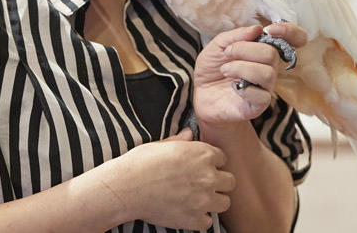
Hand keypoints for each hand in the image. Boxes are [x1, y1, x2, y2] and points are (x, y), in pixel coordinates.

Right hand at [102, 128, 234, 229]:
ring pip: (225, 202)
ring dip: (214, 201)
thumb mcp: (162, 145)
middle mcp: (208, 176)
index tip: (202, 168)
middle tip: (203, 185)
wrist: (126, 188)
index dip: (212, 163)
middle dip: (219, 182)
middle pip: (230, 181)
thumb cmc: (141, 163)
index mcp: (203, 154)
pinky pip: (208, 221)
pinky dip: (199, 219)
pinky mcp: (195, 219)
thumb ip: (181, 141)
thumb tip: (189, 134)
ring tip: (198, 200)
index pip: (223, 158)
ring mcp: (204, 199)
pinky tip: (187, 212)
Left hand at [192, 22, 308, 126]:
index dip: (288, 31)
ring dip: (241, 68)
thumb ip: (236, 35)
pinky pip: (262, 96)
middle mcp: (268, 67)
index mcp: (262, 50)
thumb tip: (258, 28)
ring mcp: (265, 87)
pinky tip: (233, 86)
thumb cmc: (212, 69)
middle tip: (228, 53)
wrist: (201, 95)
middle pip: (272, 54)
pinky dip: (244, 88)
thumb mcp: (218, 46)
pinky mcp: (259, 105)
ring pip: (267, 74)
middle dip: (246, 49)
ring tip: (224, 69)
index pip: (292, 39)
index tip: (268, 29)